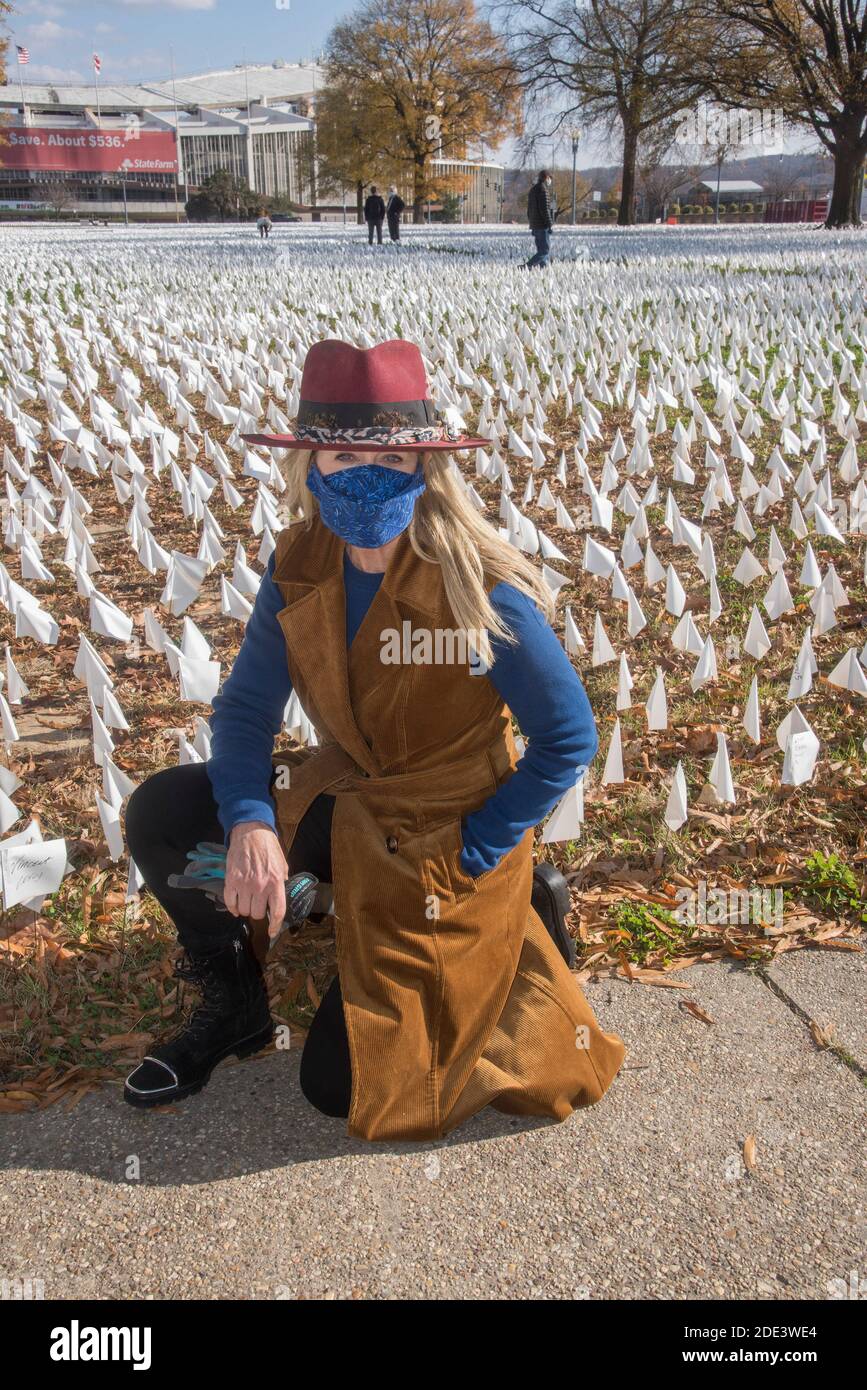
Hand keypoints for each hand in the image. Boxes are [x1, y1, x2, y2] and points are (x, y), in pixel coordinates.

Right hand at [225, 821, 287, 939]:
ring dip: (245, 909)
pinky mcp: (231, 880)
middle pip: (257, 914)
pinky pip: (230, 902)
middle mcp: (260, 885)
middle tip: (257, 905)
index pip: (277, 911)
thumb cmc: (268, 848)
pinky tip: (235, 905)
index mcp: (276, 882)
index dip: (275, 925)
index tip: (271, 932)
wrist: (250, 833)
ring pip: (244, 910)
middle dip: (258, 912)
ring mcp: (244, 884)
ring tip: (247, 901)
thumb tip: (279, 898)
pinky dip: (232, 907)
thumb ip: (281, 883)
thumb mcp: (282, 865)